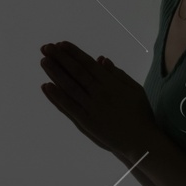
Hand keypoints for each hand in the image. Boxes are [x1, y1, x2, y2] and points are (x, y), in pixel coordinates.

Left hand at [38, 41, 157, 157]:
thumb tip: (101, 58)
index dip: (74, 53)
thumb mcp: (134, 89)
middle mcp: (100, 93)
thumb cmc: (141, 114)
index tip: (61, 44)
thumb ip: (117, 74)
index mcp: (111, 83)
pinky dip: (56, 96)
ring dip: (55, 73)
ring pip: (70, 86)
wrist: (141, 141)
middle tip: (46, 47)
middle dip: (60, 58)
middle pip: (76, 72)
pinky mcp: (87, 122)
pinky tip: (46, 86)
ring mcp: (92, 108)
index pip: (88, 64)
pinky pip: (69, 106)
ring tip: (43, 61)